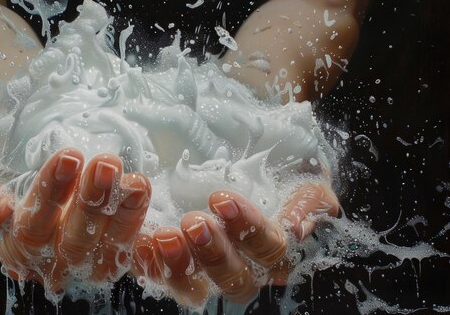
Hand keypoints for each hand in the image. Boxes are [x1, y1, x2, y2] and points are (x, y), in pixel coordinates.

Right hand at [0, 148, 151, 290]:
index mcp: (15, 248)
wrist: (25, 168)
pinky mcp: (114, 256)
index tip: (69, 157)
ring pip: (106, 249)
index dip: (50, 194)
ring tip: (134, 180)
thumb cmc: (0, 174)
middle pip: (72, 242)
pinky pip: (131, 249)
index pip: (31, 227)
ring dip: (122, 214)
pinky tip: (145, 195)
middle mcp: (51, 263)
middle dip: (91, 202)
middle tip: (106, 163)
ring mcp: (86, 263)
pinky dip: (139, 224)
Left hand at [131, 183, 338, 305]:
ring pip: (198, 287)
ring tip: (167, 234)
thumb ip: (307, 202)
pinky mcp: (175, 265)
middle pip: (235, 278)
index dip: (248, 229)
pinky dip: (150, 264)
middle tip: (194, 223)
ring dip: (181, 264)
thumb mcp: (302, 179)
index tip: (222, 199)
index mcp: (274, 250)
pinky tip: (143, 244)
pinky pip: (162, 276)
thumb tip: (296, 227)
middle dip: (214, 253)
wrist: (249, 161)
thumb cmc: (280, 173)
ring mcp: (206, 270)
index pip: (269, 250)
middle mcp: (243, 267)